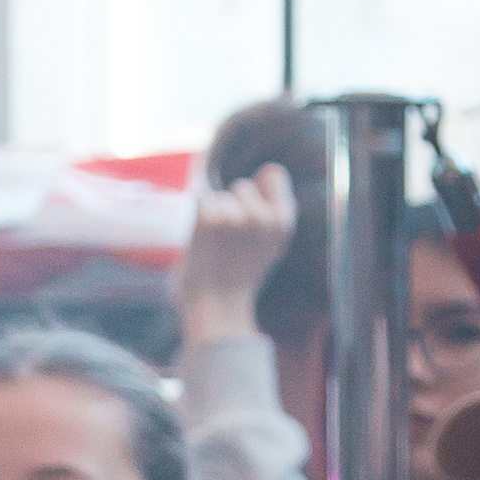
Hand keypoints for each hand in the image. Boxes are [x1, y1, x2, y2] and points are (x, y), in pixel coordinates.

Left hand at [177, 163, 296, 341]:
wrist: (216, 310)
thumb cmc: (239, 278)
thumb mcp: (269, 244)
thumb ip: (272, 209)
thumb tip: (269, 169)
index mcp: (284, 222)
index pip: (273, 174)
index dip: (257, 189)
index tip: (250, 213)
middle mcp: (264, 218)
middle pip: (241, 185)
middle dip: (232, 207)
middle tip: (230, 243)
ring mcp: (237, 218)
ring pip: (218, 196)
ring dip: (212, 216)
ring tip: (217, 248)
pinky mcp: (209, 220)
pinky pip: (200, 200)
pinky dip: (196, 219)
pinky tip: (203, 242)